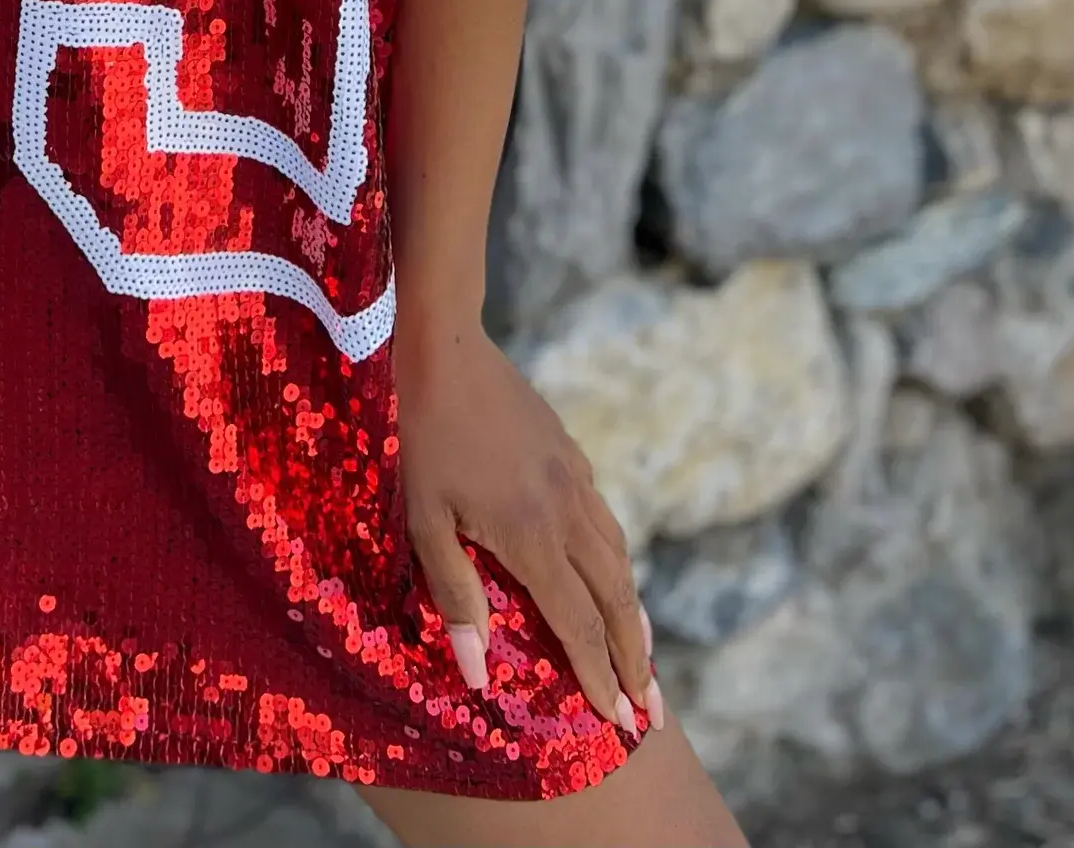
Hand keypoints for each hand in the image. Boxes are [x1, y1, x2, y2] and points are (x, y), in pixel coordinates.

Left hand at [395, 322, 658, 738]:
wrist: (446, 348)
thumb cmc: (422, 438)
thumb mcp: (424, 522)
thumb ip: (456, 597)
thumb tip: (480, 676)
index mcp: (534, 536)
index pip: (578, 625)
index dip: (598, 678)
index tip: (620, 724)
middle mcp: (568, 511)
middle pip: (616, 599)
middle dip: (634, 660)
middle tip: (651, 711)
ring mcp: (574, 478)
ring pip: (618, 557)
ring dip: (633, 613)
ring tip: (640, 655)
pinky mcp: (570, 453)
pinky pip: (604, 520)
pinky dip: (616, 562)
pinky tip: (608, 573)